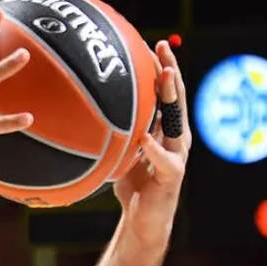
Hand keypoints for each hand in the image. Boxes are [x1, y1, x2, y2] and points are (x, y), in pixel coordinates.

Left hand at [113, 41, 191, 254]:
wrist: (142, 221)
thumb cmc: (131, 183)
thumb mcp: (121, 151)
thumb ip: (117, 132)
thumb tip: (88, 110)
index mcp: (165, 130)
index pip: (167, 94)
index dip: (163, 68)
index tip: (153, 44)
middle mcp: (176, 138)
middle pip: (177, 100)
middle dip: (171, 72)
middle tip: (162, 50)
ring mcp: (177, 156)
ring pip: (178, 123)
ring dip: (172, 99)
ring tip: (165, 79)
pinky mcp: (172, 177)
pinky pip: (165, 159)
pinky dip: (154, 149)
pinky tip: (145, 138)